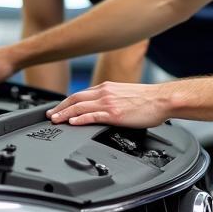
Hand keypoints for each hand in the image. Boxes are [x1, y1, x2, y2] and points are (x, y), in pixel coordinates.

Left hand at [47, 81, 172, 127]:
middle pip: (75, 99)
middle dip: (60, 108)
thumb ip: (112, 100)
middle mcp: (105, 92)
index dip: (66, 102)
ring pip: (79, 107)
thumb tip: (105, 110)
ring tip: (55, 120)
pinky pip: (92, 116)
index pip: (80, 94)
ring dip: (64, 114)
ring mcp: (108, 103)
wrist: (163, 99)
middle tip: (49, 116)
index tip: (58, 108)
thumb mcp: (125, 95)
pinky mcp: (114, 113)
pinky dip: (79, 119)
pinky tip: (71, 123)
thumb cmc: (149, 99)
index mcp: (107, 87)